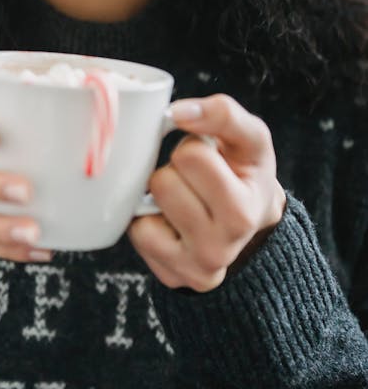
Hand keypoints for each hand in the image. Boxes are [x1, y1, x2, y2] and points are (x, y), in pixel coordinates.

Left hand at [127, 94, 286, 292]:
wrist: (252, 224)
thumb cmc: (245, 172)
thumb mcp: (250, 138)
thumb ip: (223, 114)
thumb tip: (177, 112)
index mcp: (243, 212)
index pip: (190, 156)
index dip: (194, 146)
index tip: (210, 156)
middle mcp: (221, 248)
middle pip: (162, 182)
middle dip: (175, 170)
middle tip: (196, 179)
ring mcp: (195, 267)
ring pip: (145, 205)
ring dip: (160, 193)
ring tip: (186, 196)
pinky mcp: (171, 276)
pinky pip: (135, 231)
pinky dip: (148, 218)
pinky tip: (172, 218)